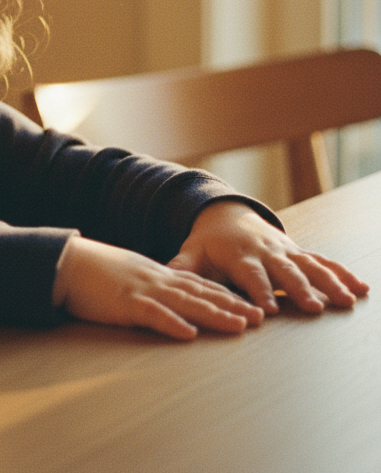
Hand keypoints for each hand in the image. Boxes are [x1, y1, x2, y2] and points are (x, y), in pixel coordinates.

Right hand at [51, 235, 264, 340]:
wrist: (65, 261)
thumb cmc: (92, 270)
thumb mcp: (126, 274)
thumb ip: (147, 285)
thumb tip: (164, 298)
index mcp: (155, 274)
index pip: (197, 285)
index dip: (224, 296)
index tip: (248, 305)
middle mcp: (155, 279)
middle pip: (199, 293)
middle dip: (231, 305)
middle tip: (259, 317)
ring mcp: (141, 289)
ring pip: (185, 303)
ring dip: (213, 314)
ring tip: (239, 326)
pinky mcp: (124, 302)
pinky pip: (152, 314)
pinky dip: (172, 324)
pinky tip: (189, 334)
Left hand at [168, 201, 369, 314]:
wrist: (226, 215)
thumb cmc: (208, 243)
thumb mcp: (192, 252)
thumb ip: (183, 266)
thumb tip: (164, 276)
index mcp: (239, 254)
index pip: (250, 274)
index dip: (259, 291)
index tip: (268, 311)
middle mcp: (266, 252)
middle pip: (284, 271)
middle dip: (299, 288)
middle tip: (313, 308)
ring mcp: (285, 251)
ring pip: (310, 266)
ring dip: (328, 282)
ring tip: (347, 301)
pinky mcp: (298, 252)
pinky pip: (323, 261)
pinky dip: (342, 273)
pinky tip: (362, 288)